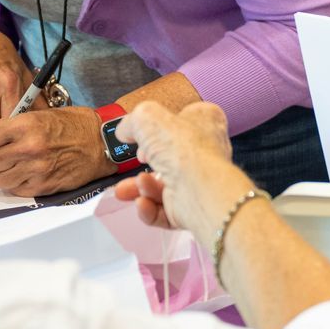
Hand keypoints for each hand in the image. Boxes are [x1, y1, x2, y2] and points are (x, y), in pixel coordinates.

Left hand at [0, 107, 112, 195]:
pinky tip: (28, 173)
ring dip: (2, 174)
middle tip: (0, 155)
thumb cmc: (74, 125)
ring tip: (15, 165)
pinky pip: (15, 190)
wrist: (103, 143)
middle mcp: (28, 148)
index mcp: (25, 126)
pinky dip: (17, 184)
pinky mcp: (43, 186)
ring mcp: (35, 170)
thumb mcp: (41, 114)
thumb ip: (13, 126)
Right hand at [109, 102, 242, 243]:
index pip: (183, 120)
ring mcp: (197, 182)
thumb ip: (133, 121)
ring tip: (128, 189)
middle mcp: (203, 154)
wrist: (200, 189)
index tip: (142, 131)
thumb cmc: (186, 151)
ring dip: (140, 188)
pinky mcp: (190, 207)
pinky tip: (143, 202)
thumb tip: (125, 130)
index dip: (161, 126)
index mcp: (204, 123)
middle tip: (136, 160)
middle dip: (142, 164)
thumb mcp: (147, 118)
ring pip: (161, 187)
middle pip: (167, 157)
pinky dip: (148, 208)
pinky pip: (163, 211)